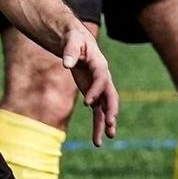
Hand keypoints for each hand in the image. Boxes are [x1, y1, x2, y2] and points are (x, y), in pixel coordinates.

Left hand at [57, 24, 118, 146]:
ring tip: (107, 138)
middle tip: (110, 124)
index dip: (96, 90)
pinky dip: (98, 126)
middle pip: (111, 95)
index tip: (87, 103)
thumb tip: (66, 64)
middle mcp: (103, 77)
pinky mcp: (93, 95)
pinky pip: (97, 112)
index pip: (102, 79)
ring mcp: (99, 88)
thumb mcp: (71, 39)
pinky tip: (98, 140)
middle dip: (111, 110)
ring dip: (106, 123)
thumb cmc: (73, 38)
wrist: (74, 40)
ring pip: (105, 108)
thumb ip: (70, 51)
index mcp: (100, 64)